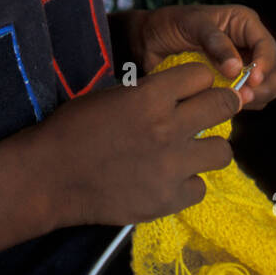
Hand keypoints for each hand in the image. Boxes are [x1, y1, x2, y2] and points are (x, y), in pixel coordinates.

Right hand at [39, 62, 240, 228]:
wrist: (52, 175)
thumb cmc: (74, 128)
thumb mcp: (112, 96)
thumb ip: (149, 94)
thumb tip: (178, 95)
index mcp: (151, 96)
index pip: (202, 75)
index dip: (198, 80)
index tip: (193, 88)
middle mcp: (169, 128)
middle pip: (223, 106)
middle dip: (221, 104)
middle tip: (210, 112)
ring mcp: (172, 166)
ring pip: (223, 151)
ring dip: (208, 148)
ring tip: (190, 151)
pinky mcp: (170, 200)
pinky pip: (200, 187)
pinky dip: (187, 183)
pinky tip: (168, 180)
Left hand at [131, 4, 275, 109]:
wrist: (147, 42)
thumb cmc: (169, 24)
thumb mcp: (191, 24)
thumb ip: (214, 42)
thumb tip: (236, 69)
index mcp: (245, 24)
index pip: (268, 47)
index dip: (265, 64)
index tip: (251, 80)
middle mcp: (249, 46)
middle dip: (267, 86)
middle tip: (245, 97)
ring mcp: (243, 69)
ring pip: (267, 90)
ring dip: (256, 99)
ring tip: (235, 104)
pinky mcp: (232, 86)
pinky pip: (249, 101)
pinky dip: (242, 106)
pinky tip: (224, 106)